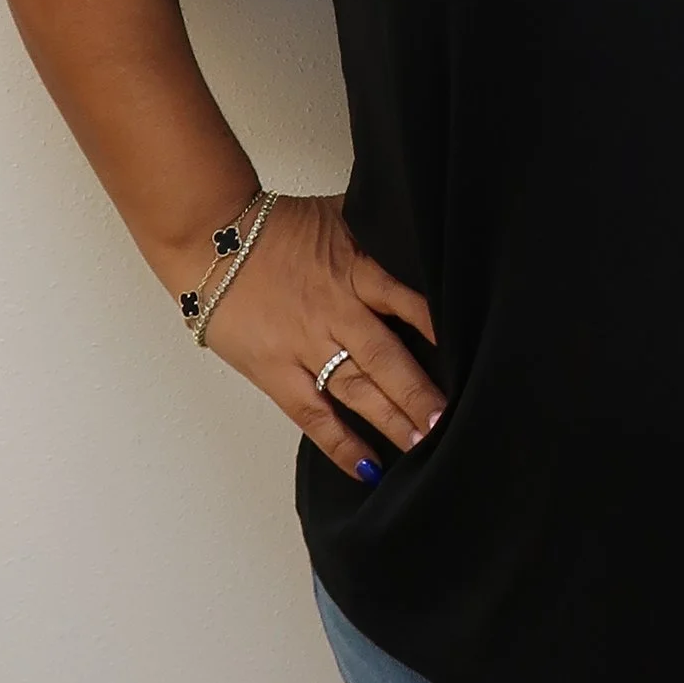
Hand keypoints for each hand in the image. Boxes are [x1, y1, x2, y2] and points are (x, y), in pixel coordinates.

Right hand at [201, 195, 443, 482]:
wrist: (213, 240)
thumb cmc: (276, 228)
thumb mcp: (339, 215)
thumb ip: (378, 232)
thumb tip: (424, 231)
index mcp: (355, 271)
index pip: (408, 302)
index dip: (438, 330)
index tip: (470, 356)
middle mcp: (335, 312)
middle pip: (386, 357)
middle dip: (420, 392)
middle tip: (452, 421)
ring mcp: (304, 345)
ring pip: (356, 389)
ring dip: (391, 419)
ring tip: (424, 447)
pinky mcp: (276, 372)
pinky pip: (313, 414)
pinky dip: (340, 443)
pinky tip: (368, 467)